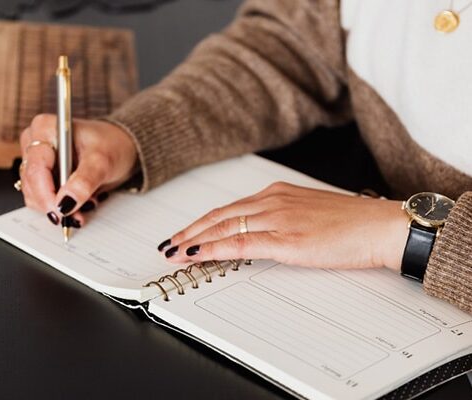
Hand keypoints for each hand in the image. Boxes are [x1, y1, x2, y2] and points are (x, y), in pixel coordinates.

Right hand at [19, 114, 137, 225]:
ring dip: (57, 207)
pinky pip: (41, 198)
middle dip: (54, 203)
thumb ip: (84, 181)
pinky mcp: (42, 175)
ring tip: (84, 205)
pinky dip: (59, 206)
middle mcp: (35, 142)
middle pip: (31, 183)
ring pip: (33, 194)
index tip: (61, 211)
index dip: (46, 193)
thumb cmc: (111, 145)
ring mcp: (36, 159)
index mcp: (45, 129)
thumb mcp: (102, 161)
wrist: (120, 148)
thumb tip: (66, 203)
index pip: (36, 168)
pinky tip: (78, 203)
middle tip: (77, 214)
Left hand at [159, 182, 408, 270]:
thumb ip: (281, 220)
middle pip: (219, 216)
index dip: (202, 222)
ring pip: (224, 228)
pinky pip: (241, 243)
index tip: (186, 232)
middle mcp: (272, 201)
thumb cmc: (350, 223)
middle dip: (189, 231)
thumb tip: (260, 234)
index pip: (229, 208)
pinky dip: (215, 249)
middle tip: (169, 243)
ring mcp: (277, 218)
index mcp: (276, 193)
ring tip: (175, 252)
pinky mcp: (286, 239)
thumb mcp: (307, 214)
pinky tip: (198, 255)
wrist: (379, 226)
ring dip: (194, 241)